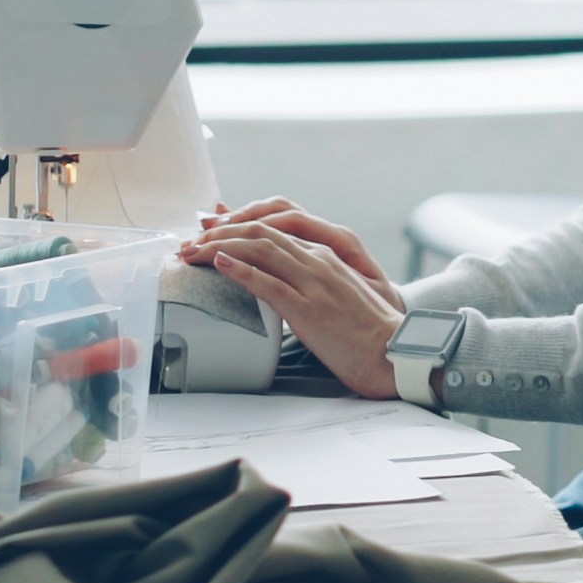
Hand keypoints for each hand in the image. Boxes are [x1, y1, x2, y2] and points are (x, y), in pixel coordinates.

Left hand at [183, 220, 407, 397]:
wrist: (393, 353)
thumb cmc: (367, 333)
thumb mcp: (339, 296)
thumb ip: (313, 284)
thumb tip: (281, 287)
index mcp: (326, 257)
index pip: (274, 230)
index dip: (236, 229)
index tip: (209, 236)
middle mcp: (318, 262)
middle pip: (261, 232)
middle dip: (219, 233)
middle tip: (189, 243)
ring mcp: (314, 283)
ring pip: (261, 249)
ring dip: (219, 246)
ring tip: (192, 251)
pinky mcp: (309, 308)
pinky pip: (269, 282)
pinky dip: (240, 270)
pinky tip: (219, 263)